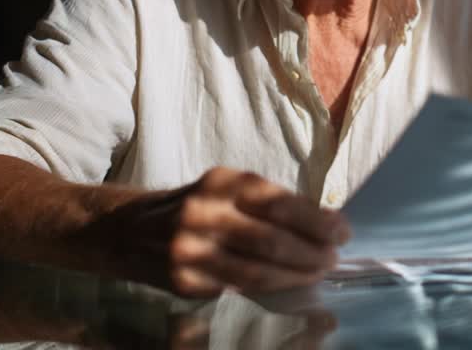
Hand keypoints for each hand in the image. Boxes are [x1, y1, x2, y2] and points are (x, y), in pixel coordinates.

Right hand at [133, 168, 349, 297]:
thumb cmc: (194, 205)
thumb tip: (322, 222)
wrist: (130, 230)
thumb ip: (267, 201)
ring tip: (318, 272)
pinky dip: (269, 288)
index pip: (280, 204)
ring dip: (296, 275)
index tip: (342, 230)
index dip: (317, 221)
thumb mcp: (226, 187)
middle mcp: (203, 215)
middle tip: (334, 257)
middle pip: (272, 240)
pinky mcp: (184, 282)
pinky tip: (288, 284)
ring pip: (258, 271)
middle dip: (312, 252)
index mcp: (221, 183)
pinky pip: (237, 288)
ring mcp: (190, 252)